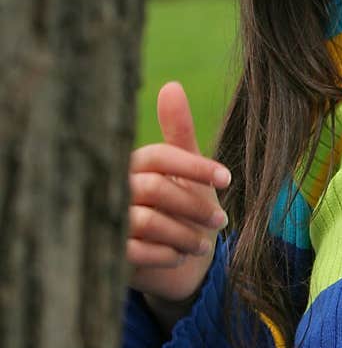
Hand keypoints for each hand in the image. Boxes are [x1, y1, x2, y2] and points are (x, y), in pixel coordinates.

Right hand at [127, 81, 231, 306]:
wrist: (177, 263)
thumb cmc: (182, 209)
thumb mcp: (187, 171)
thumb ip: (180, 133)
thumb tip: (171, 85)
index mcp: (134, 164)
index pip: (159, 155)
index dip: (195, 167)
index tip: (227, 179)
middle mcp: (116, 189)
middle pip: (155, 188)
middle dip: (195, 206)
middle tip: (221, 220)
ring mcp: (108, 221)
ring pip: (148, 222)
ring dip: (184, 234)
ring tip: (203, 244)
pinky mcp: (110, 254)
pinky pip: (137, 253)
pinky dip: (166, 255)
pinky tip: (180, 256)